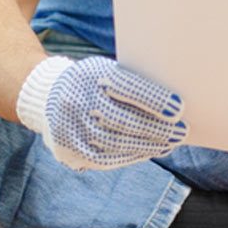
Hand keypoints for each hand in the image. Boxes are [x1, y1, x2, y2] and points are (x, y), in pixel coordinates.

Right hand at [16, 56, 187, 170]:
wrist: (46, 95)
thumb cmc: (90, 80)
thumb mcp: (106, 69)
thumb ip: (132, 83)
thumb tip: (171, 103)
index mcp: (88, 76)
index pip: (126, 88)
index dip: (154, 99)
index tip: (179, 108)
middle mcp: (77, 103)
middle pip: (123, 120)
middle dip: (156, 128)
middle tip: (181, 131)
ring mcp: (70, 129)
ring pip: (116, 143)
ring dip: (148, 145)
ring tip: (170, 143)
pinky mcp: (69, 150)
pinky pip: (105, 158)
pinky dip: (131, 155)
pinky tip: (149, 151)